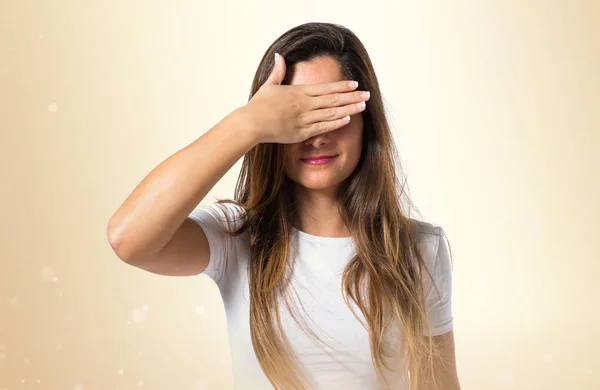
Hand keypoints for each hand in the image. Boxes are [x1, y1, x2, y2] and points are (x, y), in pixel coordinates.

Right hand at [243, 53, 369, 143]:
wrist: (251, 123)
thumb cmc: (258, 106)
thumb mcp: (269, 85)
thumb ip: (277, 71)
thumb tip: (279, 55)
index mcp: (298, 92)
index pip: (325, 88)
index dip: (342, 86)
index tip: (355, 84)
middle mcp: (304, 104)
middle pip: (333, 99)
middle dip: (352, 96)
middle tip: (367, 94)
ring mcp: (304, 119)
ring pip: (331, 112)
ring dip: (349, 109)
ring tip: (363, 106)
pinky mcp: (301, 133)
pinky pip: (322, 127)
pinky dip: (335, 123)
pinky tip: (348, 119)